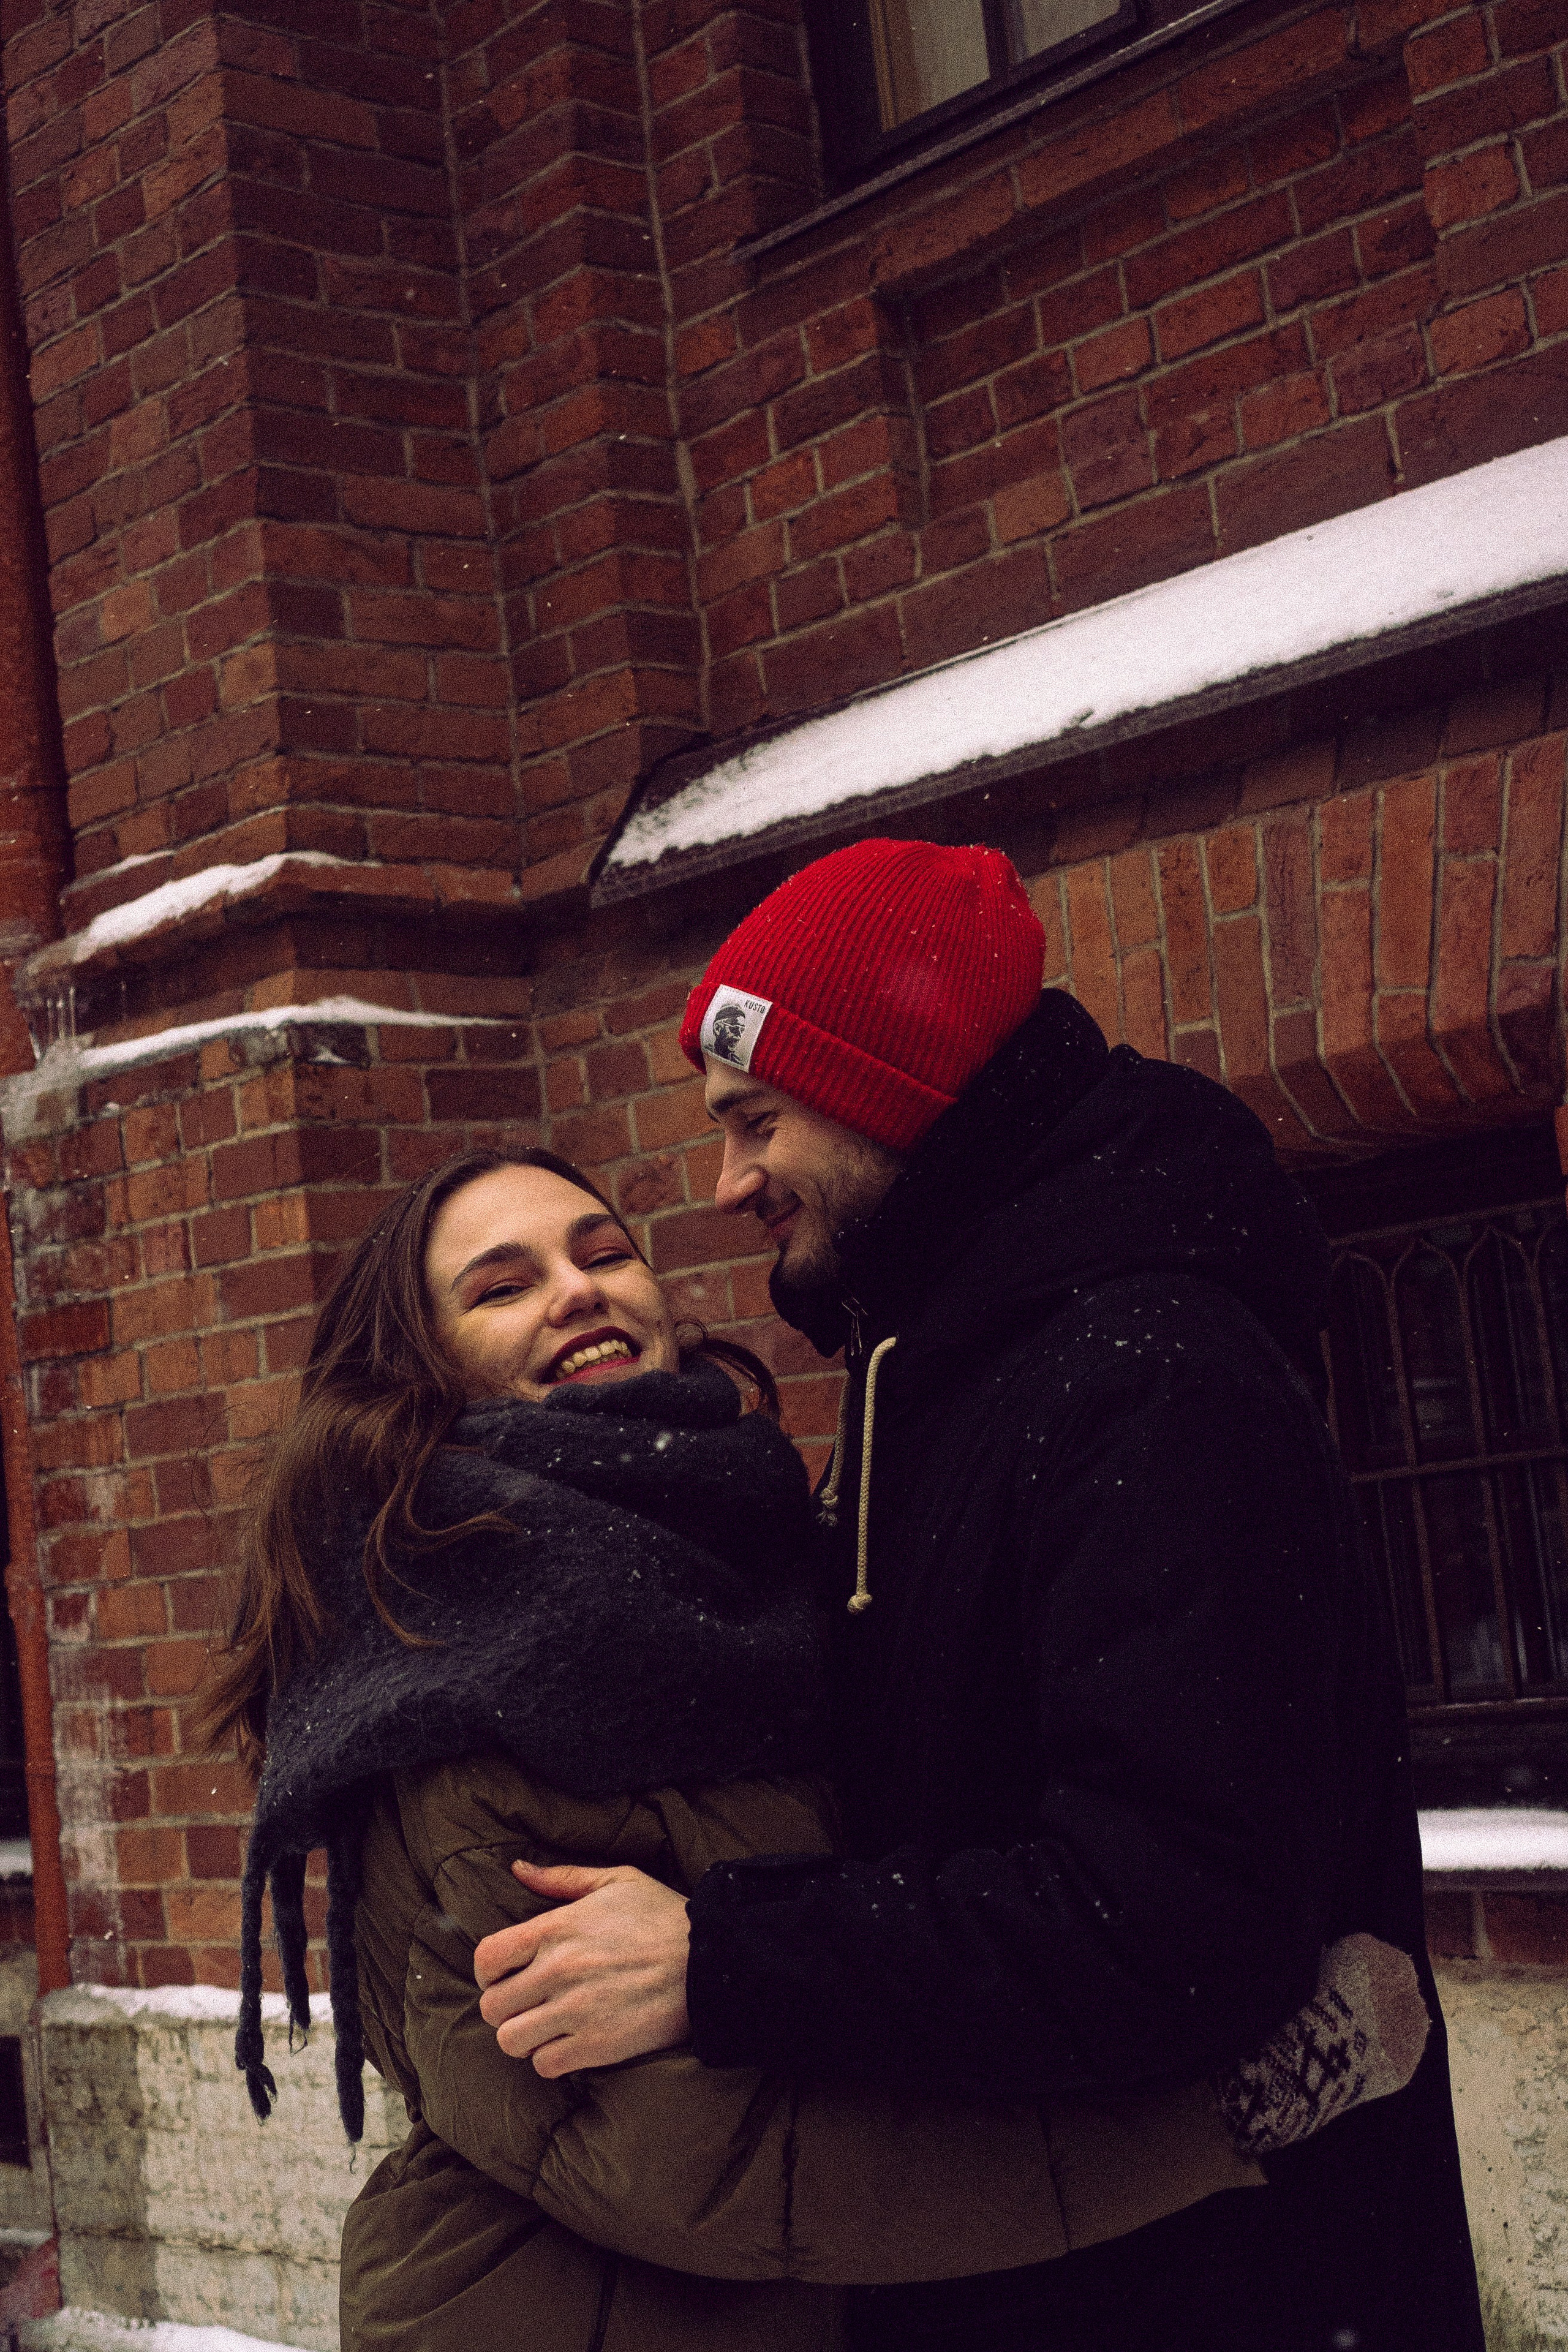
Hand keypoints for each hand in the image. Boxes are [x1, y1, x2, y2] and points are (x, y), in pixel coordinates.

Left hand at [473, 1861, 691, 2077]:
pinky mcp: (596, 2046)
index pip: (487, 1957)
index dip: (488, 1971)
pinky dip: (552, 2059)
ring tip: (546, 2028)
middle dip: (505, 2007)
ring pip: (511, 2040)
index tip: (504, 1976)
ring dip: (524, 2037)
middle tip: (528, 2005)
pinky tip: (570, 2044)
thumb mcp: (616, 1881)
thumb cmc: (663, 1916)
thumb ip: (561, 1878)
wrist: (710, 1960)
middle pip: (492, 2006)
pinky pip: (545, 2065)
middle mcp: (558, 1970)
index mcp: (557, 1928)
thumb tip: (518, 1868)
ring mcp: (575, 2011)